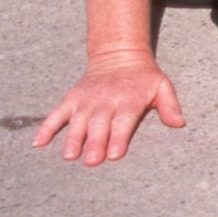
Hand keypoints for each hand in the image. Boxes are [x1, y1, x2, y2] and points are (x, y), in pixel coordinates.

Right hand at [33, 49, 185, 165]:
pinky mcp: (71, 99)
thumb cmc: (143, 78)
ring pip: (77, 121)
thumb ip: (170, 106)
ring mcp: (86, 100)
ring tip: (69, 156)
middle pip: (99, 124)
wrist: (119, 55)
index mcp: (129, 100)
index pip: (123, 121)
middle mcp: (105, 101)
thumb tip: (180, 123)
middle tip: (91, 162)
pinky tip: (37, 143)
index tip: (115, 154)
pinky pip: (56, 114)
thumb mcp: (162, 86)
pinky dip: (46, 127)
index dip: (119, 138)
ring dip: (72, 139)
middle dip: (95, 143)